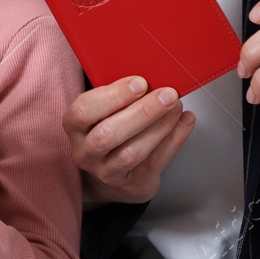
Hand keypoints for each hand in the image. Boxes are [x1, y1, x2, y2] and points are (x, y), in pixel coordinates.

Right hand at [63, 77, 194, 204]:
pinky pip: (154, 163)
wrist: (114, 176)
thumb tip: (150, 73)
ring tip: (177, 106)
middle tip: (167, 94)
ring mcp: (107, 173)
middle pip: (108, 134)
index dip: (112, 96)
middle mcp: (86, 152)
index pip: (83, 111)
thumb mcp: (104, 111)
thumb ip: (117, 95)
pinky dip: (173, 140)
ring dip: (159, 126)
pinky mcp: (132, 185)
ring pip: (132, 152)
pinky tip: (184, 122)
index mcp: (75, 127)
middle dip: (142, 112)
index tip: (140, 82)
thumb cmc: (111, 130)